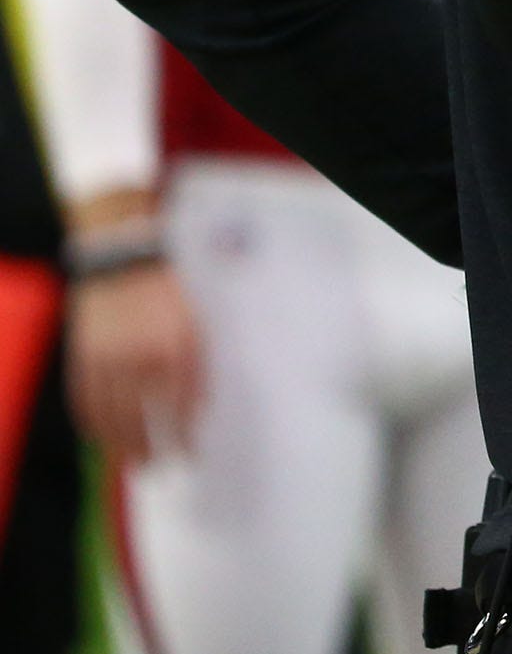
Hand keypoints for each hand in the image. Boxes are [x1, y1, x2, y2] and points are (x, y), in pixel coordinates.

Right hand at [67, 261, 204, 467]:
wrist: (125, 259)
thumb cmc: (173, 286)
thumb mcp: (202, 318)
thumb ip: (206, 360)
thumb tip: (212, 402)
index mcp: (177, 349)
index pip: (181, 410)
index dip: (185, 438)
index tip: (192, 454)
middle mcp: (141, 361)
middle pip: (143, 421)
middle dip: (152, 449)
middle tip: (161, 467)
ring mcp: (107, 362)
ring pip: (111, 419)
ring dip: (122, 446)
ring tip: (136, 462)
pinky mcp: (83, 359)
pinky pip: (85, 403)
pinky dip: (93, 425)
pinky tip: (103, 438)